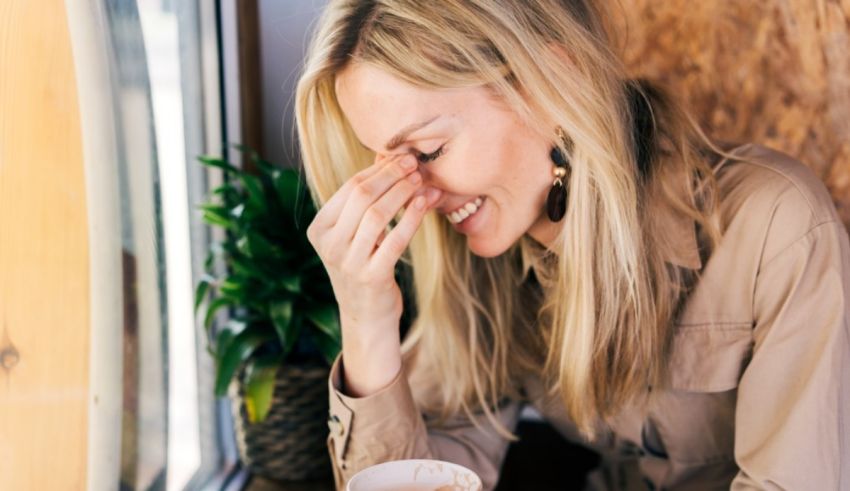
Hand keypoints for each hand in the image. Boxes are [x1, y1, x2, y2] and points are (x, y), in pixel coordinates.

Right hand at [306, 153, 441, 331]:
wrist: (366, 316)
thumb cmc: (364, 265)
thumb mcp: (356, 233)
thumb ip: (366, 198)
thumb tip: (386, 154)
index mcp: (319, 229)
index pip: (350, 188)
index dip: (379, 169)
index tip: (403, 158)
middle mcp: (329, 245)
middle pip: (362, 198)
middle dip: (392, 176)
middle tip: (415, 164)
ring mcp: (348, 263)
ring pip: (378, 215)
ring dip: (403, 193)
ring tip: (422, 181)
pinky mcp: (371, 277)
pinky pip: (395, 240)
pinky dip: (411, 218)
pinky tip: (424, 204)